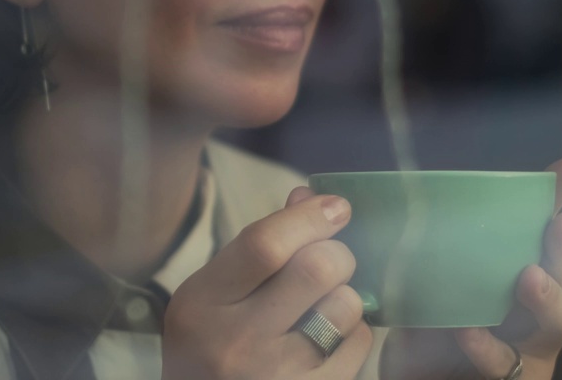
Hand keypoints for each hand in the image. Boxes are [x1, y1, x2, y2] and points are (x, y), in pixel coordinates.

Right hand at [162, 190, 373, 379]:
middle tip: (331, 260)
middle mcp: (235, 342)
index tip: (335, 207)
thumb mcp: (214, 292)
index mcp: (203, 303)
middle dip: (336, 253)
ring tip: (324, 305)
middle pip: (316, 269)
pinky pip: (359, 344)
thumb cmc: (212, 341)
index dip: (309, 217)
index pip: (265, 244)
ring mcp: (275, 376)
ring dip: (345, 295)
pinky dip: (352, 330)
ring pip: (345, 306)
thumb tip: (312, 198)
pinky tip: (329, 337)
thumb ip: (259, 244)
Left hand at [380, 158, 561, 379]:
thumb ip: (438, 250)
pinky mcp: (509, 378)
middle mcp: (534, 314)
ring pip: (556, 324)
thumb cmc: (431, 330)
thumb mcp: (434, 282)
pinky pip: (503, 364)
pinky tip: (467, 330)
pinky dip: (486, 347)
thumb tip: (423, 194)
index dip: (558, 201)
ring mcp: (528, 351)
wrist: (417, 379)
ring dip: (547, 298)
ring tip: (529, 276)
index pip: (544, 235)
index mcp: (521, 281)